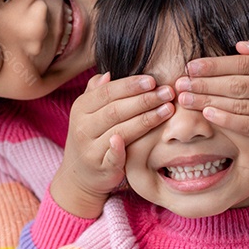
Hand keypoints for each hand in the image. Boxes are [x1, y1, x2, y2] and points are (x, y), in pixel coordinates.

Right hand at [50, 72, 174, 218]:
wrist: (80, 174)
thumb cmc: (92, 136)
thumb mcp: (89, 113)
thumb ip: (97, 92)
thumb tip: (108, 73)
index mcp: (81, 108)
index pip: (108, 92)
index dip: (131, 85)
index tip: (153, 80)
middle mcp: (83, 127)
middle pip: (116, 110)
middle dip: (144, 99)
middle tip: (167, 92)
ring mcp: (90, 148)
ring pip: (120, 130)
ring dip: (146, 119)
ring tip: (168, 109)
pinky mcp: (100, 167)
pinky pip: (113, 157)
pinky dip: (124, 148)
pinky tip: (144, 138)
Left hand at [175, 38, 248, 152]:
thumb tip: (238, 46)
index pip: (244, 64)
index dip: (215, 65)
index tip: (191, 66)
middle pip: (239, 85)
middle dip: (205, 84)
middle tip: (180, 84)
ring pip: (241, 105)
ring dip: (208, 101)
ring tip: (186, 99)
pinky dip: (226, 120)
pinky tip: (207, 114)